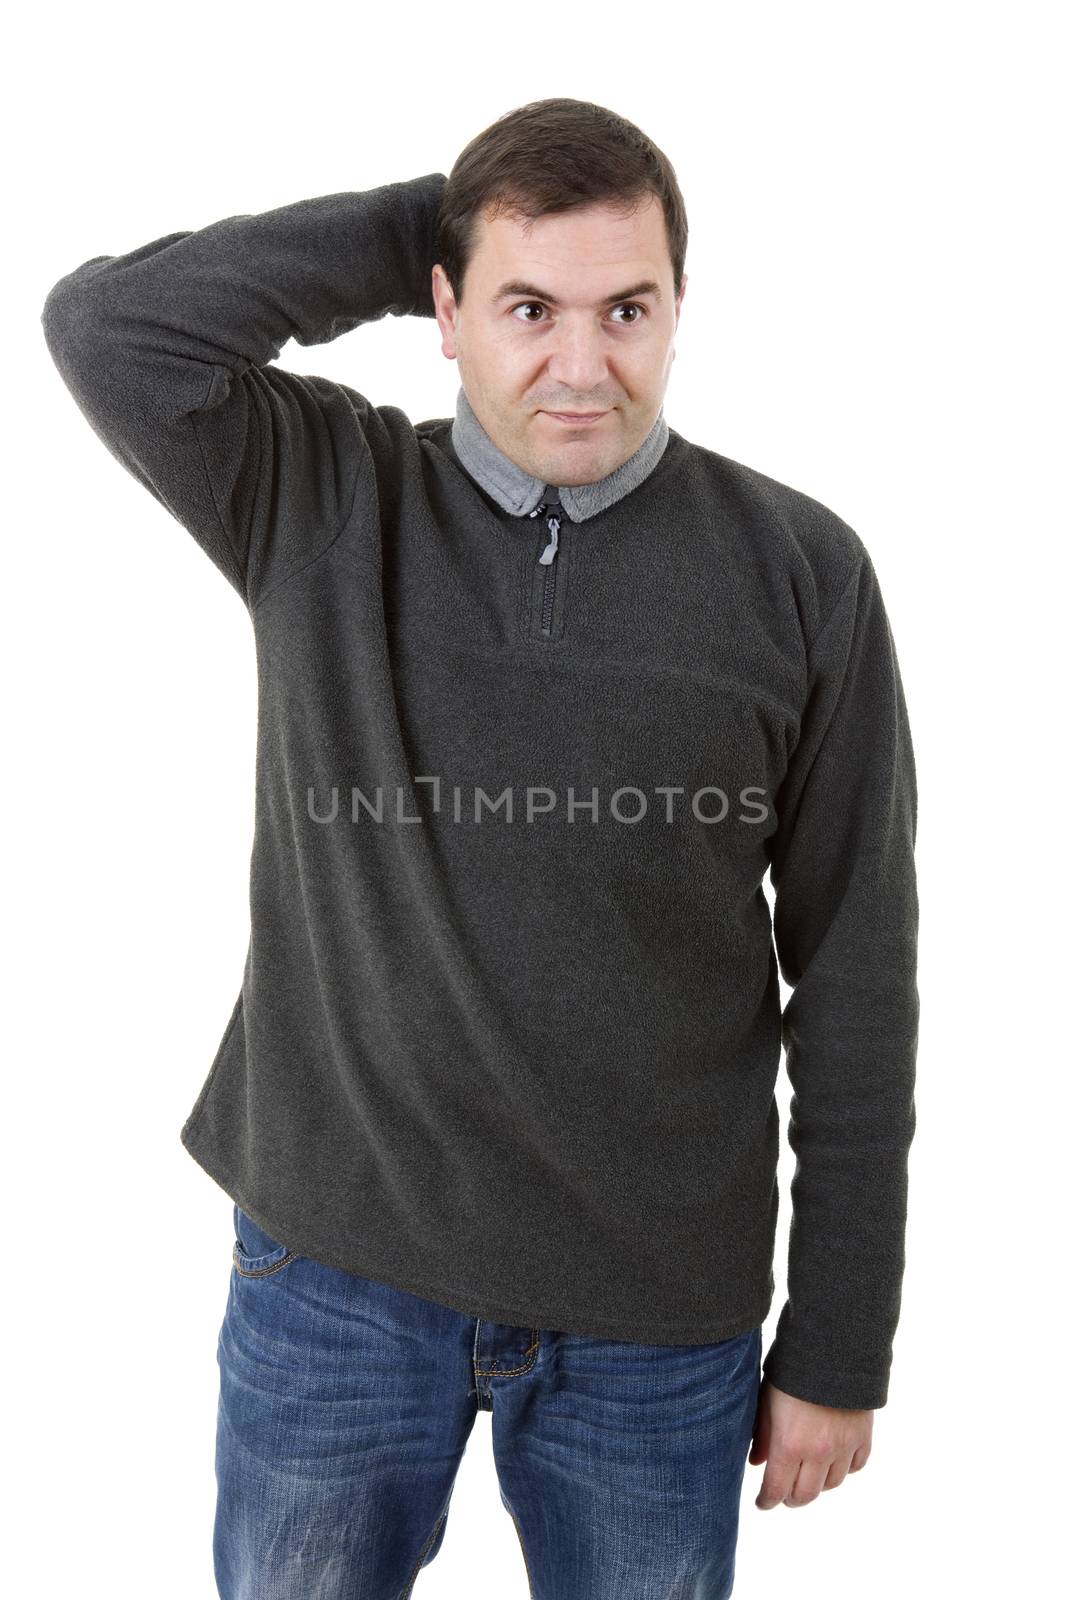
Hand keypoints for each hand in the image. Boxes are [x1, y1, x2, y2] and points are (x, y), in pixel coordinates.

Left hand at [749, 1379, 872, 1507]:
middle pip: (805, 1495)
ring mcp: (843, 1447)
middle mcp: (818, 1452)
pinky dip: (843, 1470)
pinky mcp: (863, 1437)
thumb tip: (756, 1463)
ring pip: (831, 1485)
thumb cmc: (792, 1371)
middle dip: (791, 1499)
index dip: (767, 1501)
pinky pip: (855, 1467)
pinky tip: (833, 1462)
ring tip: (807, 1476)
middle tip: (784, 1495)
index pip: (777, 1489)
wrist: (832, 1348)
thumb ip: (762, 1435)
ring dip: (817, 1485)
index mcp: (789, 1444)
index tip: (763, 1503)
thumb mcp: (767, 1400)